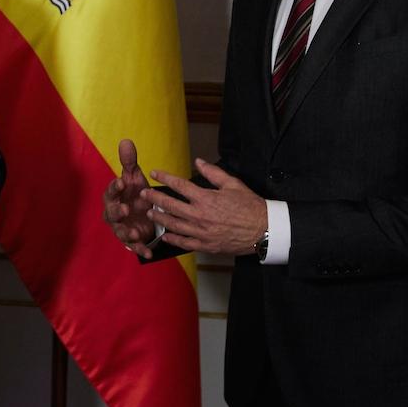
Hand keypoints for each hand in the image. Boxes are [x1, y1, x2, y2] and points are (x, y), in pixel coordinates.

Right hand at [103, 139, 158, 258]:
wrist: (143, 211)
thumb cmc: (135, 192)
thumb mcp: (135, 177)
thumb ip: (129, 162)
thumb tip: (126, 141)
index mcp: (115, 196)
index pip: (111, 190)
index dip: (115, 187)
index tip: (122, 181)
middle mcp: (115, 212)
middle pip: (111, 213)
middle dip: (117, 211)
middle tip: (125, 209)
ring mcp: (122, 227)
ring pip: (120, 231)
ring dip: (127, 233)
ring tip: (135, 233)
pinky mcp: (132, 238)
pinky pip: (134, 246)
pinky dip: (140, 248)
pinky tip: (148, 251)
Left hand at [144, 158, 267, 255]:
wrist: (264, 230)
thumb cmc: (250, 206)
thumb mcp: (233, 184)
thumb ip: (213, 173)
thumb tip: (198, 161)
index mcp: (206, 198)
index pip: (180, 185)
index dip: (165, 178)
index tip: (155, 173)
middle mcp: (200, 216)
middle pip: (171, 206)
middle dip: (155, 199)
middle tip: (144, 194)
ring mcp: (202, 232)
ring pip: (174, 225)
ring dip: (160, 219)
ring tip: (150, 214)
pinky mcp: (206, 245)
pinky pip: (185, 243)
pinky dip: (173, 239)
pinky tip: (166, 236)